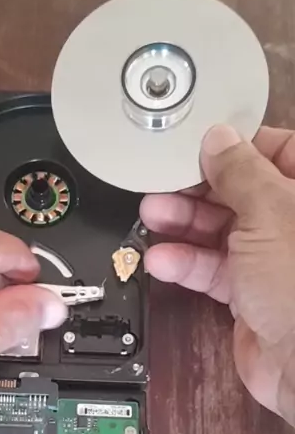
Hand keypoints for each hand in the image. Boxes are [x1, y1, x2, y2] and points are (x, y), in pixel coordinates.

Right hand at [141, 125, 294, 425]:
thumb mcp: (269, 212)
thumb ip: (240, 171)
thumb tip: (219, 139)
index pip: (278, 150)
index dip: (237, 147)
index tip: (198, 146)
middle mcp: (294, 225)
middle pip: (242, 191)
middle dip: (199, 187)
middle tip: (164, 182)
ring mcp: (274, 260)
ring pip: (223, 231)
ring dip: (184, 223)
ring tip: (152, 214)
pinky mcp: (251, 294)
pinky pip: (213, 269)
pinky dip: (186, 263)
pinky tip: (161, 259)